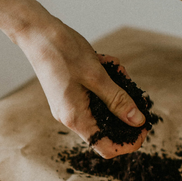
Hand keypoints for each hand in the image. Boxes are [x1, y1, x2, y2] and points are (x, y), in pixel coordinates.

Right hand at [15, 15, 147, 157]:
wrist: (37, 33)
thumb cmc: (63, 52)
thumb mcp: (97, 76)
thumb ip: (118, 100)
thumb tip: (138, 121)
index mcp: (75, 118)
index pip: (106, 147)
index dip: (128, 142)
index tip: (144, 125)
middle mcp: (70, 116)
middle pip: (106, 129)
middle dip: (124, 109)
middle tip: (133, 88)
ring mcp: (68, 105)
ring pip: (102, 108)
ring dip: (114, 90)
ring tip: (116, 67)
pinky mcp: (69, 94)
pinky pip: (93, 95)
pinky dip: (104, 82)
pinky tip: (105, 63)